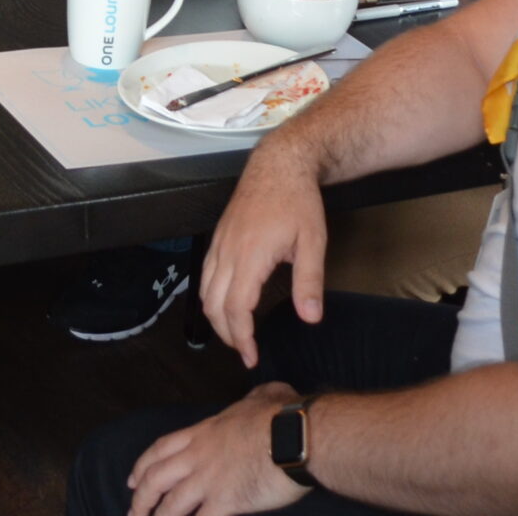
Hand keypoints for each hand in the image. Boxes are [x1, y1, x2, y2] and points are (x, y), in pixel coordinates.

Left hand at [128, 385, 309, 515]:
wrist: (296, 435)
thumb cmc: (283, 415)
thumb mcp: (262, 396)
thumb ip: (252, 399)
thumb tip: (259, 397)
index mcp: (204, 432)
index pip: (162, 448)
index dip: (143, 465)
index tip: (132, 479)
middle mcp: (199, 456)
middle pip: (156, 478)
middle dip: (140, 498)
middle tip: (133, 512)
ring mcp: (209, 480)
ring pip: (170, 504)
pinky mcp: (225, 502)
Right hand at [201, 144, 327, 358]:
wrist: (279, 164)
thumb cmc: (297, 201)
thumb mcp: (313, 241)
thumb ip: (309, 281)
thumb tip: (310, 318)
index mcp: (250, 255)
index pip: (236, 308)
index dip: (241, 337)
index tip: (252, 355)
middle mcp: (228, 251)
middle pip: (213, 305)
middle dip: (227, 334)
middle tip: (246, 351)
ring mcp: (219, 243)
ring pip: (204, 291)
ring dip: (216, 317)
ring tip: (236, 334)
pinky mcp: (218, 237)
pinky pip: (205, 274)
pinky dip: (210, 296)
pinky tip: (226, 303)